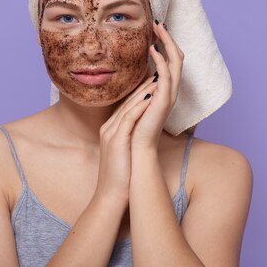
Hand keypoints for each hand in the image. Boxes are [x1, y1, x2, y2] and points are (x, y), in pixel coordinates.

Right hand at [94, 72, 158, 203]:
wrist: (109, 196)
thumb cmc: (120, 177)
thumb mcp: (124, 153)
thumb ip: (129, 139)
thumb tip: (140, 131)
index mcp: (110, 130)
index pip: (126, 105)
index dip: (140, 91)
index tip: (154, 79)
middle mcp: (108, 127)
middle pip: (127, 101)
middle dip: (143, 85)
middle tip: (158, 70)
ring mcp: (110, 133)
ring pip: (128, 106)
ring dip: (143, 91)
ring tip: (157, 78)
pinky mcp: (116, 140)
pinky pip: (128, 119)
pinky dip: (139, 106)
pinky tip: (150, 97)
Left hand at [130, 21, 183, 149]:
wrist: (136, 146)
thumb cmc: (135, 125)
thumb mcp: (137, 99)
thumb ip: (141, 86)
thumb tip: (138, 72)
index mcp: (165, 88)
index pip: (170, 60)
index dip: (165, 43)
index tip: (154, 28)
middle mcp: (171, 89)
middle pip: (177, 56)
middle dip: (168, 38)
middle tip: (158, 22)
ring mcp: (170, 94)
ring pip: (175, 62)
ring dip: (167, 43)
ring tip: (158, 28)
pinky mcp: (164, 100)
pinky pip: (166, 75)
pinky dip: (161, 61)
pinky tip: (153, 49)